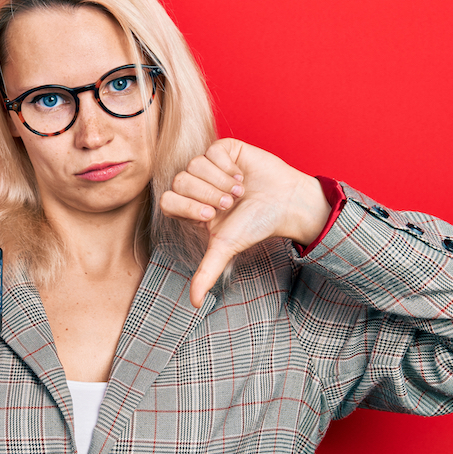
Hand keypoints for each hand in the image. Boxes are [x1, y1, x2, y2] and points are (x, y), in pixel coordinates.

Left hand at [160, 138, 330, 306]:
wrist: (285, 204)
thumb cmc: (255, 225)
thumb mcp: (226, 248)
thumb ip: (206, 272)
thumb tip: (193, 304)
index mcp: (190, 206)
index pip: (167, 200)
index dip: (187, 206)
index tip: (211, 215)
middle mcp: (196, 184)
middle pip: (179, 181)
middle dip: (207, 194)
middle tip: (229, 204)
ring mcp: (209, 165)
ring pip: (195, 165)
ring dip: (220, 182)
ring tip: (238, 192)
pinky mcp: (224, 149)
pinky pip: (212, 151)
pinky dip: (228, 166)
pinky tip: (242, 176)